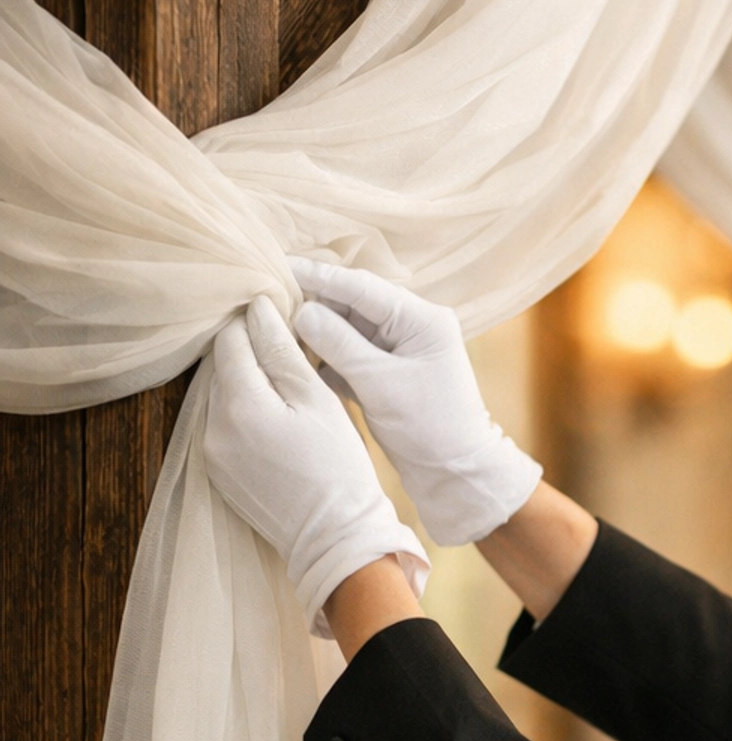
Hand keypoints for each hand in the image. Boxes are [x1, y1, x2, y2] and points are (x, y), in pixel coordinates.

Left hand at [206, 295, 428, 635]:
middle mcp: (212, 427)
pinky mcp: (219, 475)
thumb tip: (258, 307)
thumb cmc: (337, 467)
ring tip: (286, 384)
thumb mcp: (317, 400)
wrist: (336, 539)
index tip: (282, 316)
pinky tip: (277, 421)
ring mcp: (212, 454)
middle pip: (221, 367)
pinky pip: (225, 427)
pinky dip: (245, 414)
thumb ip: (282, 350)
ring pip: (222, 396)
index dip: (255, 321)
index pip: (230, 339)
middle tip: (289, 347)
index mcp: (237, 404)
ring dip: (247, 382)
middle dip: (249, 351)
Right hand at [291, 258, 541, 546]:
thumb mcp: (382, 384)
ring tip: (270, 324)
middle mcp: (410, 327)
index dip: (316, 275)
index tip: (276, 265)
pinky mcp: (384, 374)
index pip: (360, 286)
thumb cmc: (431, 430)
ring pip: (344, 329)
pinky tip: (292, 354)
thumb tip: (300, 311)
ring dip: (312, 329)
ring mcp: (396, 351)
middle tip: (265, 297)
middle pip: (350, 302)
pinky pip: (347, 354)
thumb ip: (340, 345)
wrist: (457, 476)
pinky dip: (323, 355)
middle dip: (310, 301)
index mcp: (422, 319)